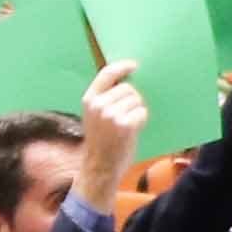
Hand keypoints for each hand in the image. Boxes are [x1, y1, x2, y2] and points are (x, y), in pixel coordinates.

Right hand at [76, 56, 149, 175]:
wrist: (100, 166)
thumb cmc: (101, 141)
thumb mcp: (95, 115)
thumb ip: (105, 98)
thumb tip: (127, 80)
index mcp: (89, 100)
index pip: (106, 74)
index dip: (122, 66)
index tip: (134, 65)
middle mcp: (98, 105)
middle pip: (128, 88)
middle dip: (132, 99)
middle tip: (126, 116)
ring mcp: (111, 115)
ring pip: (137, 100)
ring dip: (137, 111)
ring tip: (127, 125)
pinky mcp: (124, 125)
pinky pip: (142, 113)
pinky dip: (141, 121)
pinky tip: (132, 131)